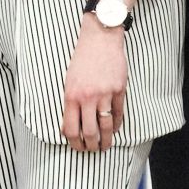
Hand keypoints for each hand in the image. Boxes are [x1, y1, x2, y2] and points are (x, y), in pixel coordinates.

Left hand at [64, 22, 129, 152]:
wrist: (100, 38)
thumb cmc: (82, 59)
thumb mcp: (69, 81)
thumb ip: (70, 103)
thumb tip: (69, 126)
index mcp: (71, 96)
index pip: (70, 129)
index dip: (74, 143)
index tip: (78, 147)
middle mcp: (87, 97)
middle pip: (89, 132)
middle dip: (91, 146)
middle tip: (93, 150)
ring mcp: (105, 94)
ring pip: (106, 126)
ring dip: (106, 140)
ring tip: (105, 145)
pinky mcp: (119, 89)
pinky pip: (118, 113)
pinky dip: (116, 125)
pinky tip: (115, 129)